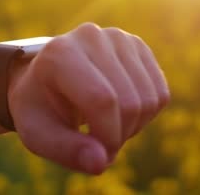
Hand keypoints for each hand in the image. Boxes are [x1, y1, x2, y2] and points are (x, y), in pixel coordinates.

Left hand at [8, 23, 168, 173]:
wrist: (44, 80)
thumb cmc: (39, 109)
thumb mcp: (38, 134)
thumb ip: (65, 150)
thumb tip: (100, 163)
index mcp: (59, 53)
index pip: (102, 100)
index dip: (107, 137)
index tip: (95, 155)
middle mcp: (90, 37)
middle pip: (129, 102)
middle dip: (118, 136)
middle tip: (95, 142)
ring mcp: (117, 38)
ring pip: (150, 100)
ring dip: (132, 127)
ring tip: (102, 125)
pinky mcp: (137, 46)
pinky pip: (161, 93)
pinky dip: (145, 115)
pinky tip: (118, 112)